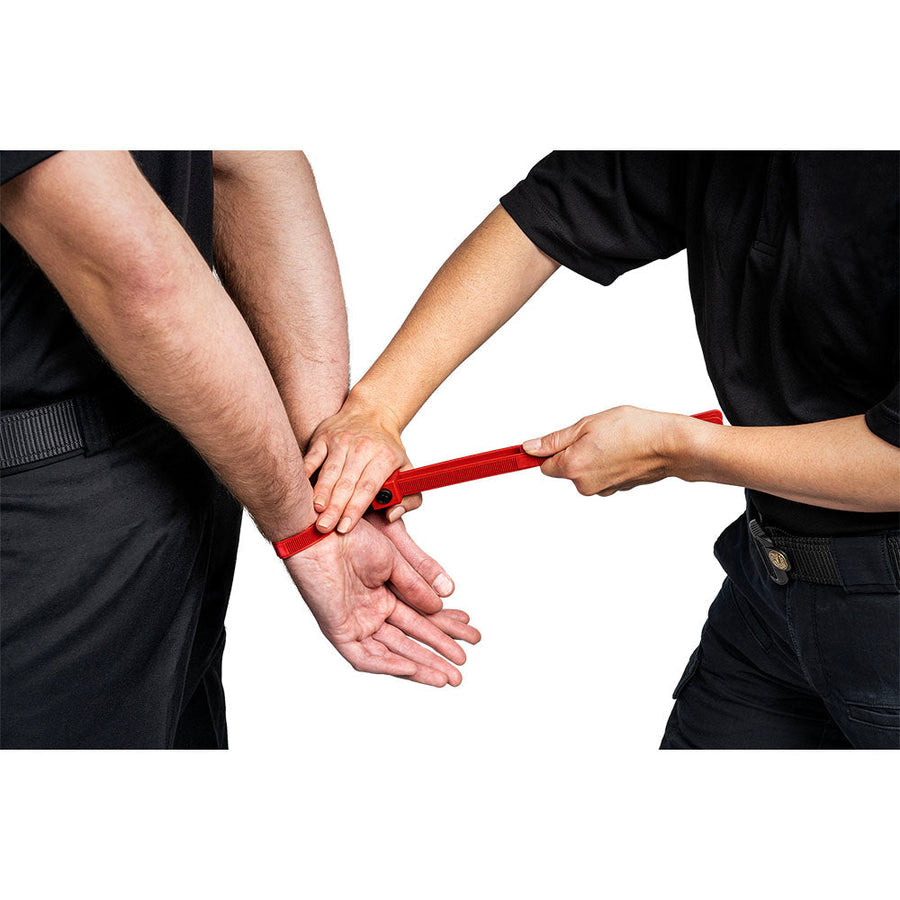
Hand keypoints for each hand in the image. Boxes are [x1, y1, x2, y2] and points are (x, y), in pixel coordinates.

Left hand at [285, 516, 479, 686]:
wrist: (324, 531)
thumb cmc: (351, 537)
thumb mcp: (393, 562)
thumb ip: (415, 586)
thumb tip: (440, 605)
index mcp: (384, 595)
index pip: (421, 618)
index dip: (445, 627)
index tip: (469, 632)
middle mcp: (371, 612)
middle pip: (410, 639)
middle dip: (437, 654)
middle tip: (462, 668)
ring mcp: (355, 622)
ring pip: (391, 652)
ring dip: (419, 665)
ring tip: (446, 677)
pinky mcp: (339, 629)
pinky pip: (363, 657)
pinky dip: (388, 664)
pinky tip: (412, 669)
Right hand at [304, 398, 422, 533]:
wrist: (373, 412)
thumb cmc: (387, 448)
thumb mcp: (408, 470)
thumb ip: (409, 498)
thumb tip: (392, 515)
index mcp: (384, 457)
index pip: (368, 487)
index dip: (356, 508)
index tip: (346, 527)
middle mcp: (362, 448)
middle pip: (347, 483)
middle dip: (335, 508)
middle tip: (325, 527)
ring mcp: (341, 441)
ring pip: (329, 472)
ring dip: (321, 493)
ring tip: (315, 511)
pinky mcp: (324, 437)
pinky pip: (312, 457)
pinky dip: (305, 472)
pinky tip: (301, 489)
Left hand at [522, 405, 700, 495]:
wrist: (670, 445)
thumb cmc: (634, 429)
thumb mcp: (588, 425)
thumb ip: (555, 440)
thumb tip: (530, 448)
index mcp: (573, 467)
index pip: (543, 465)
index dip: (547, 451)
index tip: (548, 444)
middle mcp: (584, 484)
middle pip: (565, 468)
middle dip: (573, 450)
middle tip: (593, 433)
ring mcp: (601, 489)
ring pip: (584, 471)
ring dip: (591, 456)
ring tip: (612, 439)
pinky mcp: (616, 489)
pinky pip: (601, 474)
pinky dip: (607, 462)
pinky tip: (621, 450)